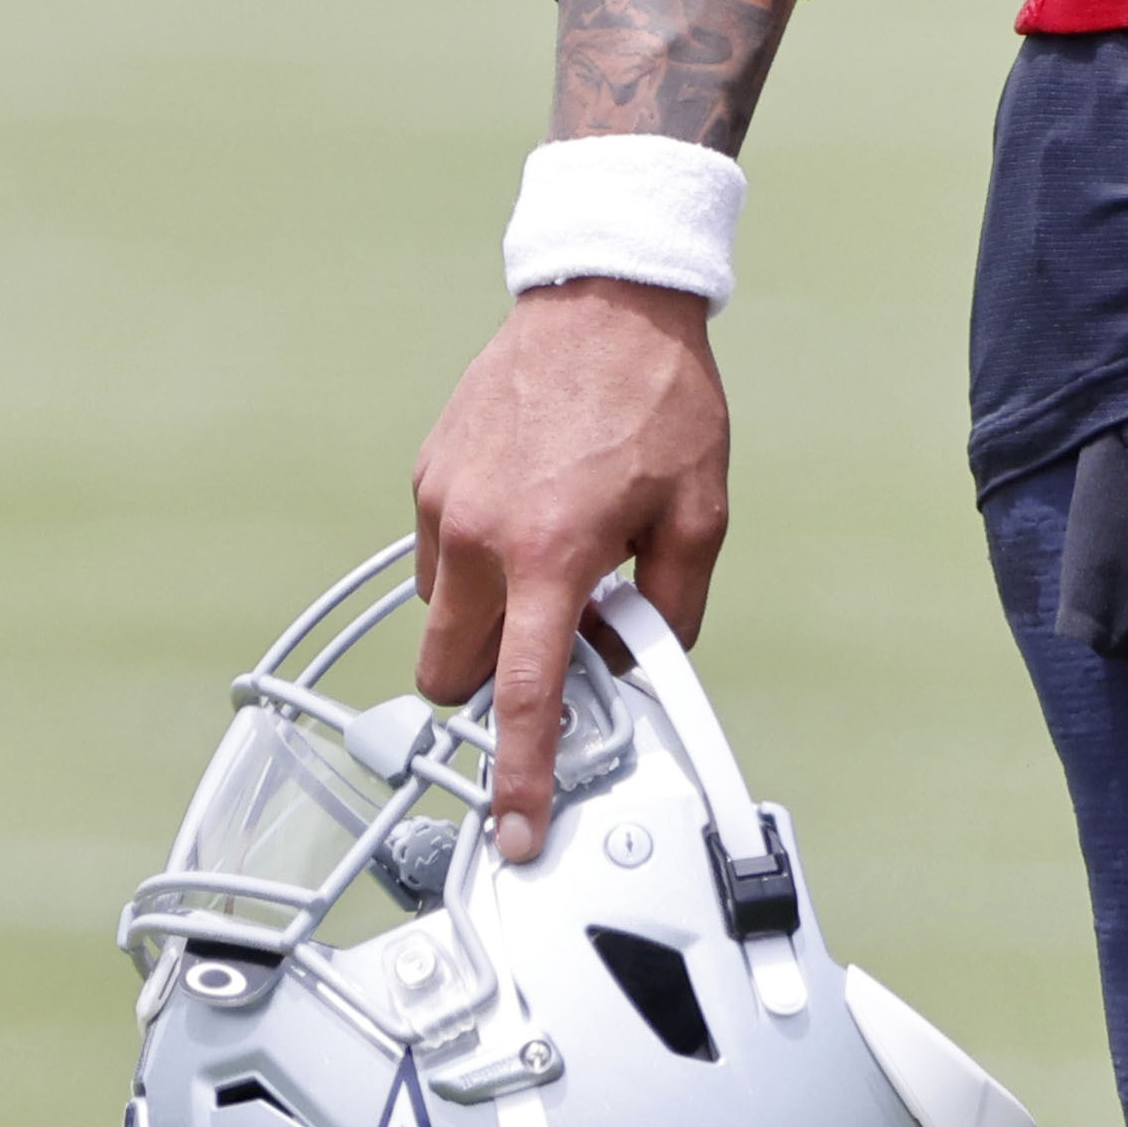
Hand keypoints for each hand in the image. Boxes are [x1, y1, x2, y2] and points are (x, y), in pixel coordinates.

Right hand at [405, 279, 731, 860]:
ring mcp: (444, 502)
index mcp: (553, 551)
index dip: (519, 773)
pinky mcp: (428, 474)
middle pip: (453, 672)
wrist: (604, 299)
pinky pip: (438, 556)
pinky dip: (476, 564)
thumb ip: (670, 607)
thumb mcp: (699, 512)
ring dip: (487, 620)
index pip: (525, 693)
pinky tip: (529, 517)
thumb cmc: (658, 397)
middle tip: (551, 649)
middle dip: (492, 685)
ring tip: (550, 565)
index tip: (515, 827)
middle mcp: (482, 533)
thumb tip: (640, 660)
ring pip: (441, 616)